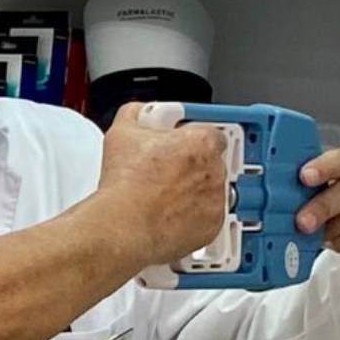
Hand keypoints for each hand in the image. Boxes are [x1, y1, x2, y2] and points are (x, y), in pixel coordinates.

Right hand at [96, 102, 227, 269]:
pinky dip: (194, 217)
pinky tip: (169, 213)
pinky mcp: (214, 227)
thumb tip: (138, 113)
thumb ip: (136, 114)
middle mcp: (216, 170)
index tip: (183, 142)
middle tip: (168, 170)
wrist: (125, 224)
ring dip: (195, 191)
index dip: (192, 138)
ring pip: (212, 190)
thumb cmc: (126, 182)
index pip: (212, 132)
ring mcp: (218, 200)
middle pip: (213, 162)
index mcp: (201, 142)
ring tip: (165, 195)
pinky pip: (209, 218)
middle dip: (193, 165)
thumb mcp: (122, 132)